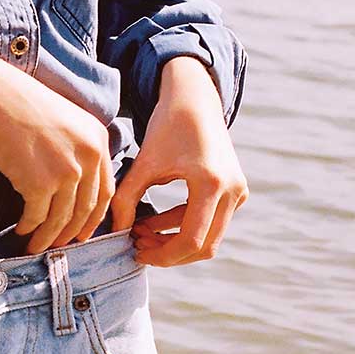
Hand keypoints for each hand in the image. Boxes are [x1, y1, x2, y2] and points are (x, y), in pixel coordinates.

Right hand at [0, 57, 115, 255]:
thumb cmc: (18, 102)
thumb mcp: (64, 118)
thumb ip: (78, 148)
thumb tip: (75, 185)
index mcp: (98, 138)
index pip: (106, 189)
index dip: (95, 216)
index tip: (85, 231)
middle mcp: (89, 156)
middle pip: (87, 208)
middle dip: (73, 232)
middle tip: (62, 246)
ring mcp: (67, 171)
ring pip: (62, 219)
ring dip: (49, 238)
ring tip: (38, 246)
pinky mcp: (40, 184)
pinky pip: (37, 217)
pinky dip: (29, 228)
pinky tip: (21, 231)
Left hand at [109, 56, 248, 266]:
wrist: (195, 98)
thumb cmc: (167, 125)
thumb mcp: (144, 162)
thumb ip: (127, 198)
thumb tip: (116, 232)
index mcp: (211, 183)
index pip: (191, 240)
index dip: (163, 255)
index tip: (137, 251)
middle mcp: (232, 190)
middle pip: (204, 246)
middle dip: (169, 252)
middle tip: (138, 246)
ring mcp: (238, 191)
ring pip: (209, 237)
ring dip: (175, 240)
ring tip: (141, 232)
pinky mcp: (236, 190)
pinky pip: (212, 221)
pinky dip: (184, 226)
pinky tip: (155, 221)